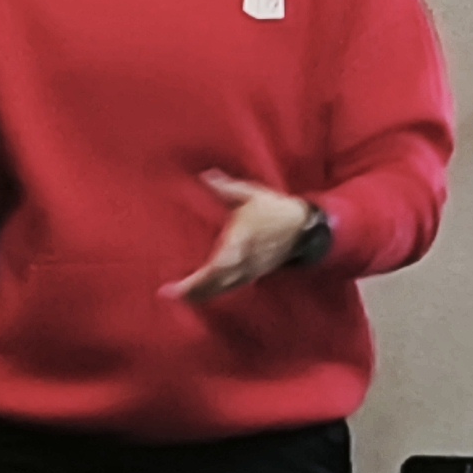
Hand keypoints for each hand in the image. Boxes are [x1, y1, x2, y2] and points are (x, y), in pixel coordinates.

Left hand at [168, 172, 314, 298]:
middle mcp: (247, 259)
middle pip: (219, 281)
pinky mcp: (252, 275)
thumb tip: (206, 175)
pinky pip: (230, 288)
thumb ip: (227, 188)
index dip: (209, 271)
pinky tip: (196, 296)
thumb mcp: (251, 194)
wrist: (302, 229)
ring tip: (178, 297)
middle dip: (195, 290)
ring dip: (201, 295)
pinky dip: (212, 292)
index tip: (191, 275)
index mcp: (244, 238)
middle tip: (169, 294)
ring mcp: (250, 270)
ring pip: (224, 288)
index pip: (225, 259)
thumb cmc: (274, 208)